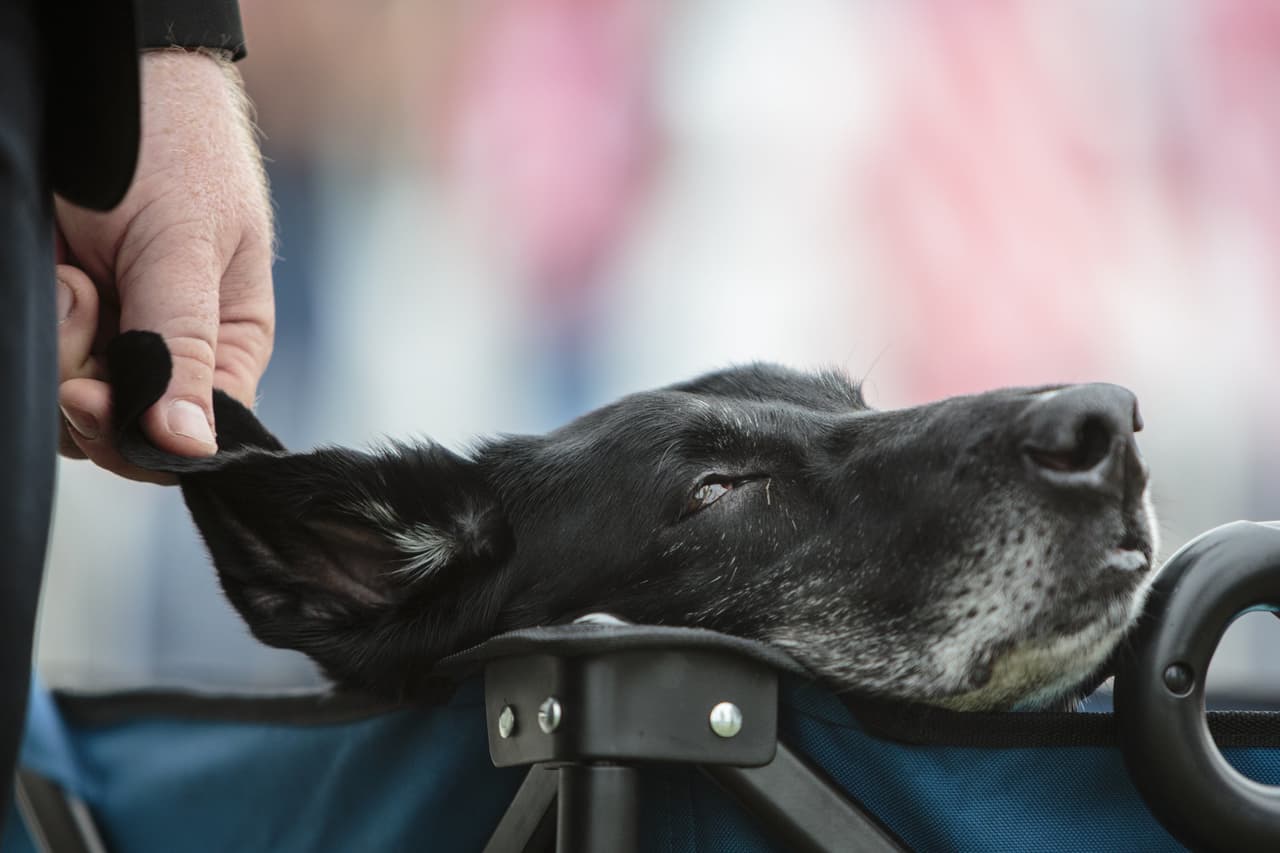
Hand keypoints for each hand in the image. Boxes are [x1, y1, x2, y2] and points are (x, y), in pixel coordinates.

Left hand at [55, 50, 274, 482]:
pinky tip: (55, 267)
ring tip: (72, 267)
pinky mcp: (64, 316)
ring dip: (60, 338)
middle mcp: (172, 353)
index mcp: (228, 347)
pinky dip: (39, 316)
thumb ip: (184, 348)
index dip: (140, 437)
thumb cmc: (175, 149)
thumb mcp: (188, 247)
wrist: (112, 77)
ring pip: (69, 399)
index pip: (193, 436)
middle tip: (82, 298)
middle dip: (89, 379)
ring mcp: (112, 335)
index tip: (93, 397)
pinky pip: (42, 356)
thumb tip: (191, 447)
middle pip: (121, 428)